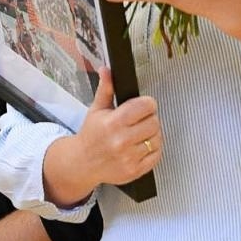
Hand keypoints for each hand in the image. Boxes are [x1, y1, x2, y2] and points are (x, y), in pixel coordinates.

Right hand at [44, 68, 160, 204]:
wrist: (83, 163)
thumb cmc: (91, 136)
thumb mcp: (96, 110)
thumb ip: (105, 89)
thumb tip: (107, 70)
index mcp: (112, 122)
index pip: (146, 106)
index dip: (146, 104)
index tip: (142, 106)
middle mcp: (121, 140)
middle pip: (154, 121)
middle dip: (149, 119)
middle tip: (139, 121)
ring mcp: (129, 157)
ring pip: (157, 138)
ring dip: (151, 135)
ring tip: (138, 134)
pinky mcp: (135, 170)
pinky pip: (157, 154)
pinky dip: (152, 149)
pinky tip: (140, 146)